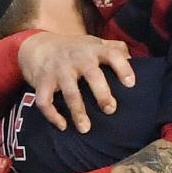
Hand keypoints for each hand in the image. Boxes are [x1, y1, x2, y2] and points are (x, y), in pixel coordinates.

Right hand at [18, 32, 134, 132]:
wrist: (39, 46)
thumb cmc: (74, 49)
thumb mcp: (93, 43)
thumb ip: (113, 48)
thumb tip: (132, 58)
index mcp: (93, 49)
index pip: (112, 54)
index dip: (123, 68)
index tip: (130, 84)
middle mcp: (77, 58)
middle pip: (93, 75)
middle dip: (102, 93)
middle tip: (110, 110)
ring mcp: (59, 71)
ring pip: (70, 93)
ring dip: (78, 112)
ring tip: (85, 129)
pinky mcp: (43, 82)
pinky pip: (45, 101)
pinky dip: (52, 115)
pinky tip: (62, 126)